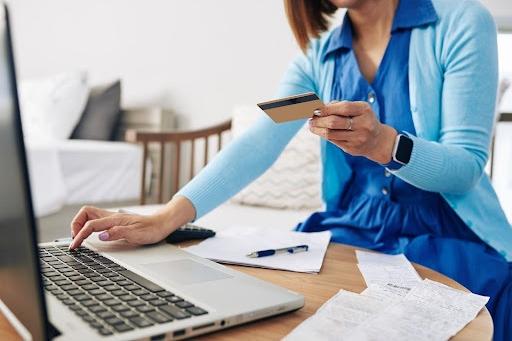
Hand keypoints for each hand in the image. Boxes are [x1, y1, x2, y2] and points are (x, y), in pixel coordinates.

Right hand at [68, 196, 195, 248]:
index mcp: (114, 219)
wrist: (161, 224)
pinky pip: (96, 221)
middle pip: (86, 213)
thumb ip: (118, 233)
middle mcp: (111, 216)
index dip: (79, 235)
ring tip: (79, 238)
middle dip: (76, 224)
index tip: (75, 246)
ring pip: (90, 216)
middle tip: (76, 239)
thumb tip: (101, 235)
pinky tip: (90, 236)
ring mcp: (112, 218)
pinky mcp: (114, 222)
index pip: (90, 225)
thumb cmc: (151, 229)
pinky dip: (88, 227)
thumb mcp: (137, 234)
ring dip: (81, 225)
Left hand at [309, 101, 396, 163]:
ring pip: (331, 134)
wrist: (377, 141)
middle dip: (319, 120)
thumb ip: (340, 106)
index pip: (343, 108)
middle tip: (310, 119)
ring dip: (318, 129)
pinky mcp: (352, 148)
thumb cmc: (362, 120)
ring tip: (311, 125)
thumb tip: (319, 107)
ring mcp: (358, 138)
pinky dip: (324, 135)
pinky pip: (333, 141)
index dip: (327, 108)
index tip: (315, 109)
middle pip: (334, 122)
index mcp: (365, 110)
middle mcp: (363, 124)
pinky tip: (319, 131)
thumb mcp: (357, 109)